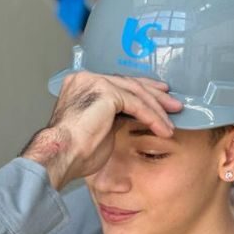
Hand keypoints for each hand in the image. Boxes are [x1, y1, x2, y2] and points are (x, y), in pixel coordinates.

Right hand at [21, 71, 182, 189]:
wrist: (60, 154)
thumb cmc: (72, 150)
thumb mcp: (97, 129)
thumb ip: (111, 118)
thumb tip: (128, 119)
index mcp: (80, 85)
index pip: (116, 83)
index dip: (139, 90)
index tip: (158, 96)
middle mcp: (85, 79)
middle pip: (128, 83)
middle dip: (154, 95)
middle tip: (173, 105)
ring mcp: (94, 82)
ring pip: (134, 92)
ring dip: (157, 108)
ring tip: (171, 121)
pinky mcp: (105, 92)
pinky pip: (136, 103)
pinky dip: (152, 117)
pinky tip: (162, 128)